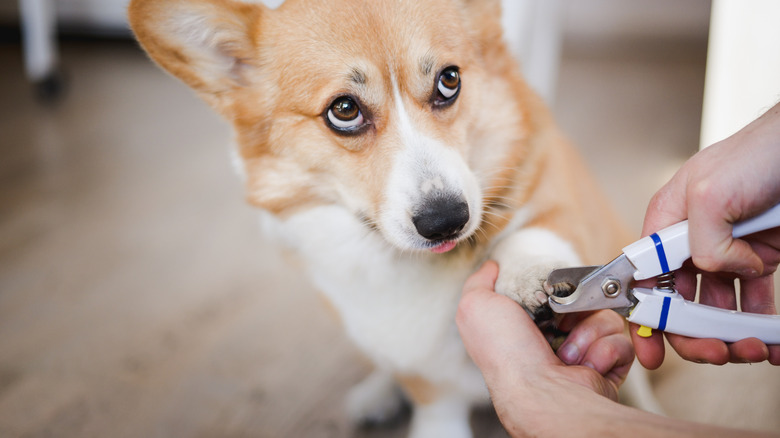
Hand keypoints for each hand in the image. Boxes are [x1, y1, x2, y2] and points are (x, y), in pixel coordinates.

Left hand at [457, 261, 633, 434]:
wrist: (541, 393)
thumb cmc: (506, 352)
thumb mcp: (476, 306)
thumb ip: (480, 282)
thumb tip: (492, 267)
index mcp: (526, 325)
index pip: (552, 291)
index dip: (555, 288)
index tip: (549, 292)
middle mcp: (554, 339)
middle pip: (582, 300)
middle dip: (574, 308)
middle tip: (559, 321)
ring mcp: (583, 353)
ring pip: (604, 317)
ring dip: (587, 332)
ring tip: (568, 354)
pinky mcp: (607, 366)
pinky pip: (620, 341)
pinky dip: (604, 350)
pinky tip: (584, 365)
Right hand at [634, 103, 779, 367]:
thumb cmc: (759, 153)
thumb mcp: (710, 192)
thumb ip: (700, 241)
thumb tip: (717, 270)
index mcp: (666, 222)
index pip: (642, 279)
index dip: (644, 317)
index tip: (651, 351)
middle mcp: (690, 240)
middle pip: (679, 301)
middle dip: (694, 333)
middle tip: (716, 352)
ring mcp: (726, 251)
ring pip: (716, 307)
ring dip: (730, 334)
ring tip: (753, 347)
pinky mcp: (758, 257)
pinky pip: (753, 301)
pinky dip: (759, 324)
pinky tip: (769, 339)